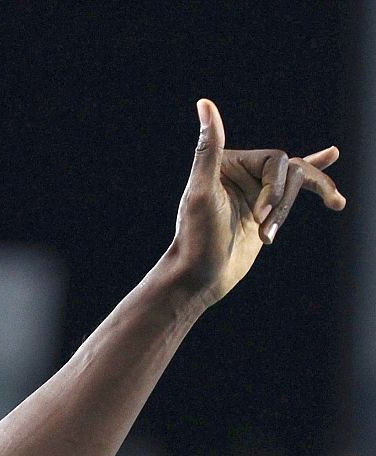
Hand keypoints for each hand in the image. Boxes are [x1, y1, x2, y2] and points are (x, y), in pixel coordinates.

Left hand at [170, 99, 344, 306]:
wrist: (198, 278)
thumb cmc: (197, 237)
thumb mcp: (201, 191)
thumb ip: (208, 148)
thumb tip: (204, 103)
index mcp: (226, 161)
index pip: (276, 160)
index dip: (276, 188)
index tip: (261, 215)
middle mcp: (241, 172)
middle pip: (291, 172)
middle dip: (283, 203)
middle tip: (265, 231)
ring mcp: (254, 191)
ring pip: (297, 186)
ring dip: (288, 213)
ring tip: (281, 230)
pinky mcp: (265, 211)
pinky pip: (296, 191)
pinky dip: (318, 182)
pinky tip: (333, 162)